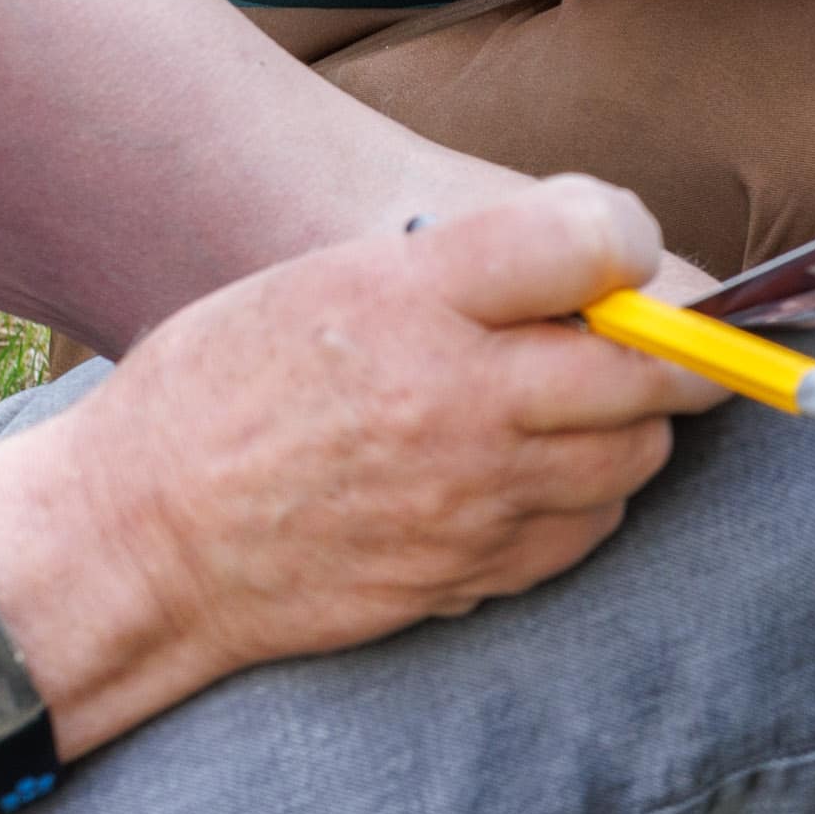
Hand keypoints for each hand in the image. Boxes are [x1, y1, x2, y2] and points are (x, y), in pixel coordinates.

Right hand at [0, 176, 699, 740]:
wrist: (139, 542)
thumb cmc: (224, 390)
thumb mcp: (328, 279)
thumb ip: (470, 266)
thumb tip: (606, 264)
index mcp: (413, 300)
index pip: (594, 242)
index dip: (629, 239)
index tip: (618, 253)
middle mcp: (459, 400)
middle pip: (656, 366)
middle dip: (674, 346)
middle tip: (655, 338)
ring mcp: (472, 499)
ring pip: (637, 455)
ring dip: (631, 426)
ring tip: (573, 407)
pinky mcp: (471, 574)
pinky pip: (588, 529)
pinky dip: (585, 498)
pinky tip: (530, 476)